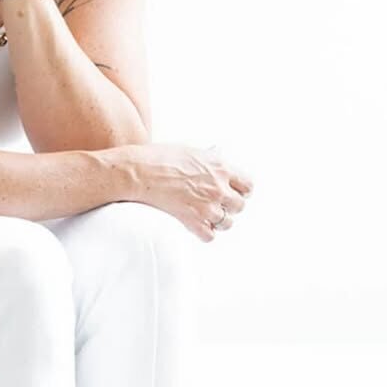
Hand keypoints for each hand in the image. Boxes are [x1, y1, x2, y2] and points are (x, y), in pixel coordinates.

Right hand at [120, 142, 254, 242]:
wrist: (139, 172)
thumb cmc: (159, 157)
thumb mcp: (190, 150)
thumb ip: (208, 157)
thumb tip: (217, 154)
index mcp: (220, 167)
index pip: (248, 185)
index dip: (241, 190)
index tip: (234, 192)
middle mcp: (218, 187)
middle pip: (239, 206)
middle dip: (230, 206)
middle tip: (217, 204)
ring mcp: (207, 206)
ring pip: (227, 223)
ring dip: (218, 221)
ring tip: (206, 216)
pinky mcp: (193, 220)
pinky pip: (210, 236)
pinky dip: (204, 233)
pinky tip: (195, 225)